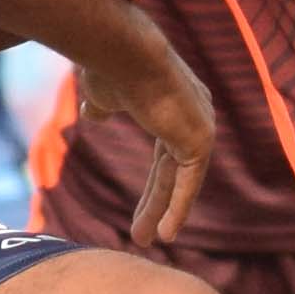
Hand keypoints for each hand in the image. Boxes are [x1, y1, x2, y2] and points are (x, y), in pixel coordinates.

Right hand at [114, 42, 217, 246]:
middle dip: (156, 204)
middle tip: (141, 233)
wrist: (123, 52)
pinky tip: (167, 235)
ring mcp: (200, 125)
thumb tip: (94, 113)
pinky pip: (188, 184)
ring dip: (161, 213)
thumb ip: (103, 106)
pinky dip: (177, 209)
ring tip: (145, 241)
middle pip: (172, 171)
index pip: (166, 153)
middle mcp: (194, 113)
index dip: (155, 183)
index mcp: (174, 103)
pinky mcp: (200, 139)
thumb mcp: (102, 92)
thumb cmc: (109, 68)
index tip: (143, 208)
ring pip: (179, 181)